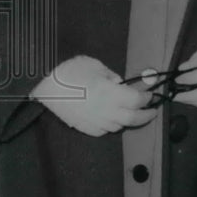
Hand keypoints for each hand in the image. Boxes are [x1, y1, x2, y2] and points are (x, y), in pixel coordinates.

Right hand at [31, 55, 154, 136]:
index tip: (150, 95)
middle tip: (152, 111)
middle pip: (133, 118)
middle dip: (146, 115)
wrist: (44, 88)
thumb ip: (112, 76)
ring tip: (132, 113)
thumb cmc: (68, 72)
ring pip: (119, 126)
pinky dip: (112, 125)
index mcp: (110, 93)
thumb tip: (121, 84)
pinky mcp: (85, 128)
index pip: (136, 100)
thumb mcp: (95, 66)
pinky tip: (112, 117)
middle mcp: (105, 110)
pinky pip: (104, 130)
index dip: (146, 98)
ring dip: (128, 120)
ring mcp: (95, 122)